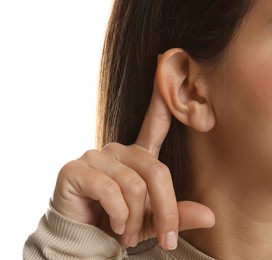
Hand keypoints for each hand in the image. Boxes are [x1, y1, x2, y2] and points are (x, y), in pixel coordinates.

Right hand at [52, 58, 214, 249]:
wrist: (84, 236)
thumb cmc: (118, 223)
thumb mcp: (152, 218)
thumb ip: (176, 212)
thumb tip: (210, 216)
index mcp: (136, 156)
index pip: (154, 121)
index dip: (163, 97)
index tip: (167, 62)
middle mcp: (117, 148)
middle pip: (156, 170)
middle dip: (164, 210)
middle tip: (162, 240)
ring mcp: (96, 156)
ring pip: (133, 185)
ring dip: (134, 219)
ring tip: (126, 233)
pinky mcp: (76, 168)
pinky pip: (110, 190)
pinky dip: (117, 215)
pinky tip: (111, 224)